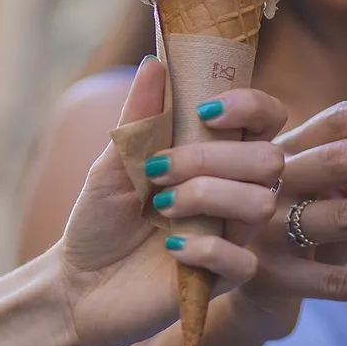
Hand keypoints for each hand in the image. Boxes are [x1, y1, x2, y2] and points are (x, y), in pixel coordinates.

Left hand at [58, 57, 284, 345]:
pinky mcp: (227, 276)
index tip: (206, 111)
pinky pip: (242, 258)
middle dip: (214, 158)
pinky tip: (171, 246)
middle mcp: (238, 188)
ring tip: (162, 206)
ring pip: (260, 203)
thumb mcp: (114, 160)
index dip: (251, 107)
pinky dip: (205, 247)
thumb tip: (154, 61)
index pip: (269, 117)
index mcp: (221, 152)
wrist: (76, 284)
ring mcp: (236, 232)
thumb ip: (141, 114)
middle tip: (160, 170)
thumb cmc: (101, 216)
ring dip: (208, 196)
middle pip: (270, 158)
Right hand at [186, 93, 346, 340]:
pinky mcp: (270, 277)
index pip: (340, 119)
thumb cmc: (293, 220)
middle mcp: (274, 181)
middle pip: (344, 159)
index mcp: (290, 147)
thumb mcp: (315, 186)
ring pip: (346, 218)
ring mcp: (267, 229)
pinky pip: (332, 283)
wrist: (230, 282)